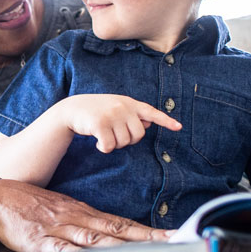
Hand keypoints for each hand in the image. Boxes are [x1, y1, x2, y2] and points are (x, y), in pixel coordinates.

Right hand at [0, 179, 168, 251]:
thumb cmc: (33, 207)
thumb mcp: (64, 210)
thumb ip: (87, 224)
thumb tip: (115, 237)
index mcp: (85, 213)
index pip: (124, 224)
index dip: (151, 233)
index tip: (177, 240)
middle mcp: (78, 219)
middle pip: (119, 233)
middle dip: (149, 243)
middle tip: (177, 251)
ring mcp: (59, 230)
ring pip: (97, 241)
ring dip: (125, 251)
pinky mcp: (39, 242)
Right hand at [59, 94, 181, 152]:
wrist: (73, 108)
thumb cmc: (97, 110)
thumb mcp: (116, 107)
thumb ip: (132, 115)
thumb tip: (149, 123)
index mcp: (129, 103)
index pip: (152, 112)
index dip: (165, 121)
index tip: (178, 127)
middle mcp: (123, 107)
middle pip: (138, 135)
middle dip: (128, 141)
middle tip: (115, 135)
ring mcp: (112, 115)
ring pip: (124, 142)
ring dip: (114, 145)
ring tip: (104, 135)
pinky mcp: (100, 124)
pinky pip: (110, 146)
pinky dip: (104, 148)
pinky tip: (98, 143)